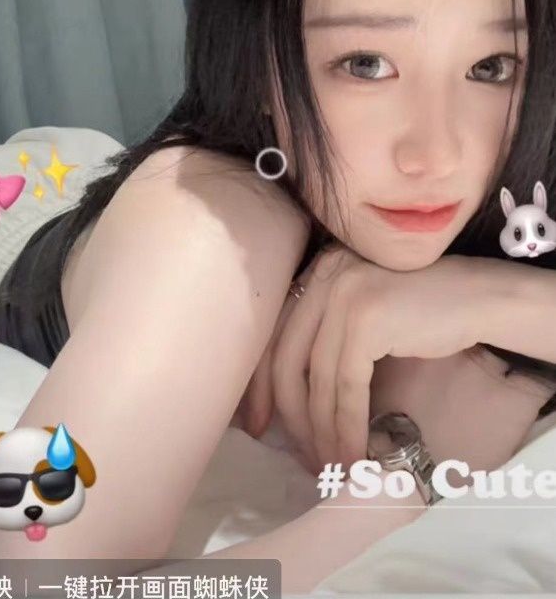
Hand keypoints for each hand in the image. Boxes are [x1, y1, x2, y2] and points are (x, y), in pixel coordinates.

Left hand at [241, 244, 485, 472]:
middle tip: (295, 457)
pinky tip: (353, 454)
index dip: (260, 386)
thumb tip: (283, 397)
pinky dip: (347, 427)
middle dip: (286, 416)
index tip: (258, 426)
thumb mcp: (361, 312)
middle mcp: (324, 276)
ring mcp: (343, 293)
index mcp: (317, 272)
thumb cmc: (421, 312)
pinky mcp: (365, 319)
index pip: (273, 334)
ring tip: (329, 465)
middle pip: (284, 358)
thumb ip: (325, 333)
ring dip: (320, 431)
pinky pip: (345, 387)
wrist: (477, 298)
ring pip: (315, 380)